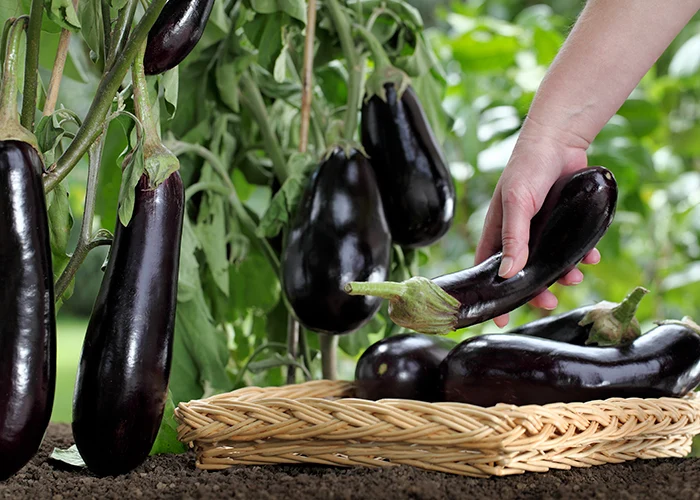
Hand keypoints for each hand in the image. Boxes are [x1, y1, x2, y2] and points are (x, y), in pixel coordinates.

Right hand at [475, 118, 599, 327]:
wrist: (560, 140)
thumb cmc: (527, 166)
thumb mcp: (517, 203)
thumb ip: (514, 238)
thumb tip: (508, 274)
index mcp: (497, 232)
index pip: (489, 269)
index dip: (492, 294)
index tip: (498, 318)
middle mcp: (519, 235)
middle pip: (523, 274)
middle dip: (536, 291)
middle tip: (549, 302)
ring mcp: (542, 230)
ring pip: (550, 263)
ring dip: (563, 274)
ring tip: (576, 275)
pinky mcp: (564, 223)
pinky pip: (573, 247)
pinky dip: (583, 255)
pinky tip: (592, 257)